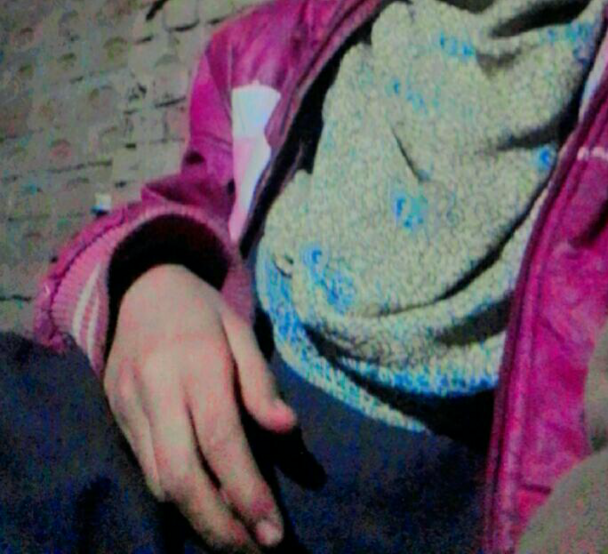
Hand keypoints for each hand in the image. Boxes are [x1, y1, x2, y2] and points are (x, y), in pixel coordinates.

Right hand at [104, 263, 296, 550]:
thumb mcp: (239, 329)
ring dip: (198, 517)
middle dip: (218, 523)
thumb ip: (261, 381)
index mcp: (195, 359)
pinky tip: (204, 501)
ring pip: (158, 480)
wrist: (138, 285)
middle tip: (255, 547)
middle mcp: (156, 386)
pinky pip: (145, 468)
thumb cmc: (201, 311)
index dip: (246, 491)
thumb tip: (288, 430)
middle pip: (180, 474)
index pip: (220, 438)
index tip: (273, 530)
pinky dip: (176, 493)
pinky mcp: (114, 415)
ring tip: (237, 533)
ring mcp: (128, 403)